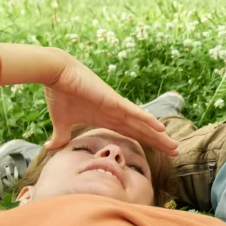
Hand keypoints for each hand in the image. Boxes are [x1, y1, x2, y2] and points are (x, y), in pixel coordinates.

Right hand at [43, 56, 177, 154]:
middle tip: (176, 151)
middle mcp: (116, 113)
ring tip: (174, 145)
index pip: (131, 133)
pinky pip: (133, 111)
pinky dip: (146, 119)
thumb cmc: (59, 95)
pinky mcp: (113, 100)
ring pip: (142, 124)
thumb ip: (61, 136)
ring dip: (158, 135)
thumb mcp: (61, 122)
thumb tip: (50, 149)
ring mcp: (116, 106)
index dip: (146, 142)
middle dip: (158, 141)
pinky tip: (160, 127)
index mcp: (107, 118)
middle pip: (142, 131)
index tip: (157, 151)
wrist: (55, 74)